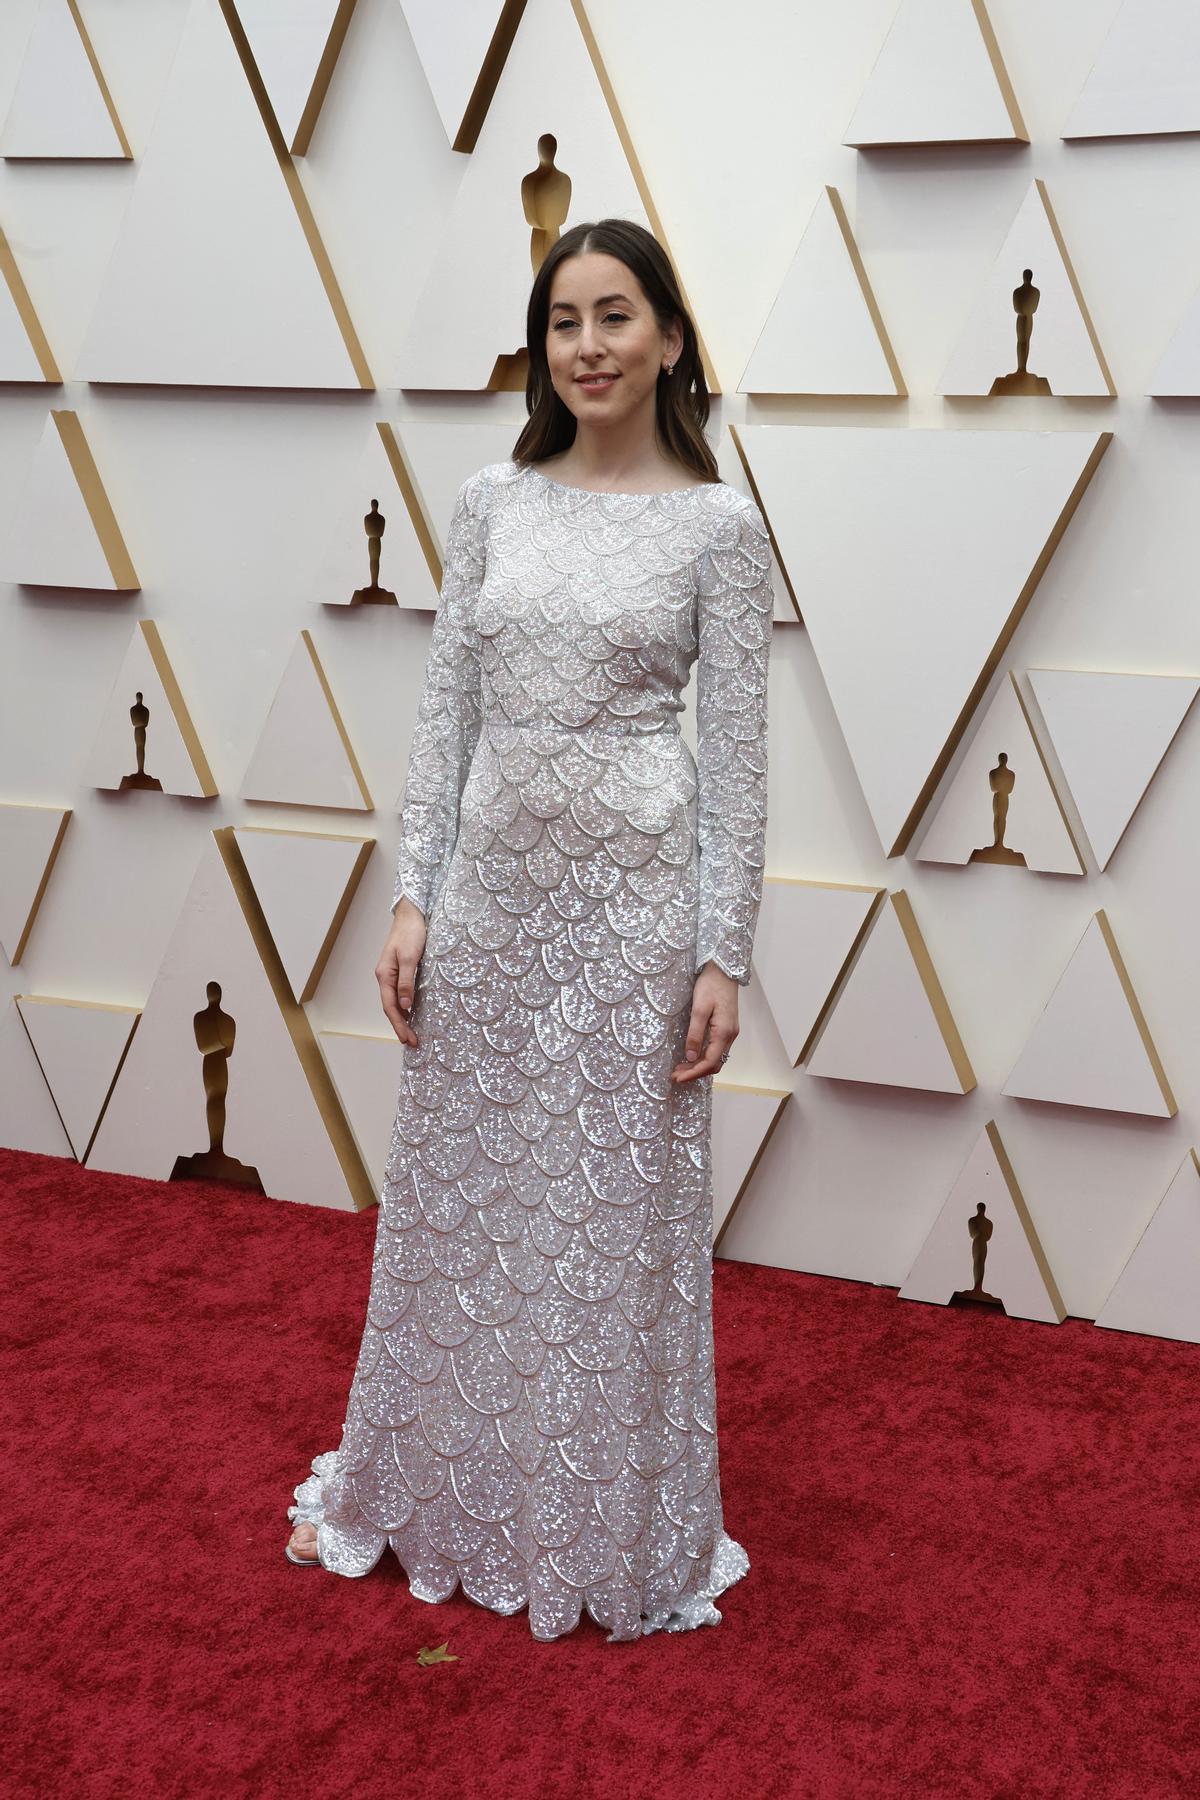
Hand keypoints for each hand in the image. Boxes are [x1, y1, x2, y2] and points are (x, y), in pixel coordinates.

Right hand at [376, 898, 425, 1047]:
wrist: (412, 914)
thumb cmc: (411, 933)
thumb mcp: (409, 957)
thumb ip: (406, 981)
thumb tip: (405, 1005)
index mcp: (384, 975)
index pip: (390, 1007)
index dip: (399, 1024)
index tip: (408, 1039)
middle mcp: (385, 977)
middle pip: (391, 1007)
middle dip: (400, 1026)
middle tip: (412, 1043)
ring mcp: (392, 974)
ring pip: (395, 1002)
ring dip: (402, 1018)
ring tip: (411, 1034)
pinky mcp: (400, 971)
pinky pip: (400, 994)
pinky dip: (406, 1006)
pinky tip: (412, 1012)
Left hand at [670, 962, 738, 1083]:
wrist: (724, 971)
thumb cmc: (710, 986)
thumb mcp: (699, 1009)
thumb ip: (695, 1034)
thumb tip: (690, 1057)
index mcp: (724, 1032)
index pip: (709, 1062)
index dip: (693, 1073)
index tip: (677, 1077)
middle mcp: (730, 1036)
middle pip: (714, 1064)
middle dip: (695, 1072)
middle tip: (676, 1075)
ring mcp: (731, 1032)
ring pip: (716, 1058)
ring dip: (699, 1066)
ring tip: (681, 1068)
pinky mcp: (727, 1028)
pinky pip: (717, 1050)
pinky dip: (704, 1057)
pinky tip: (693, 1057)